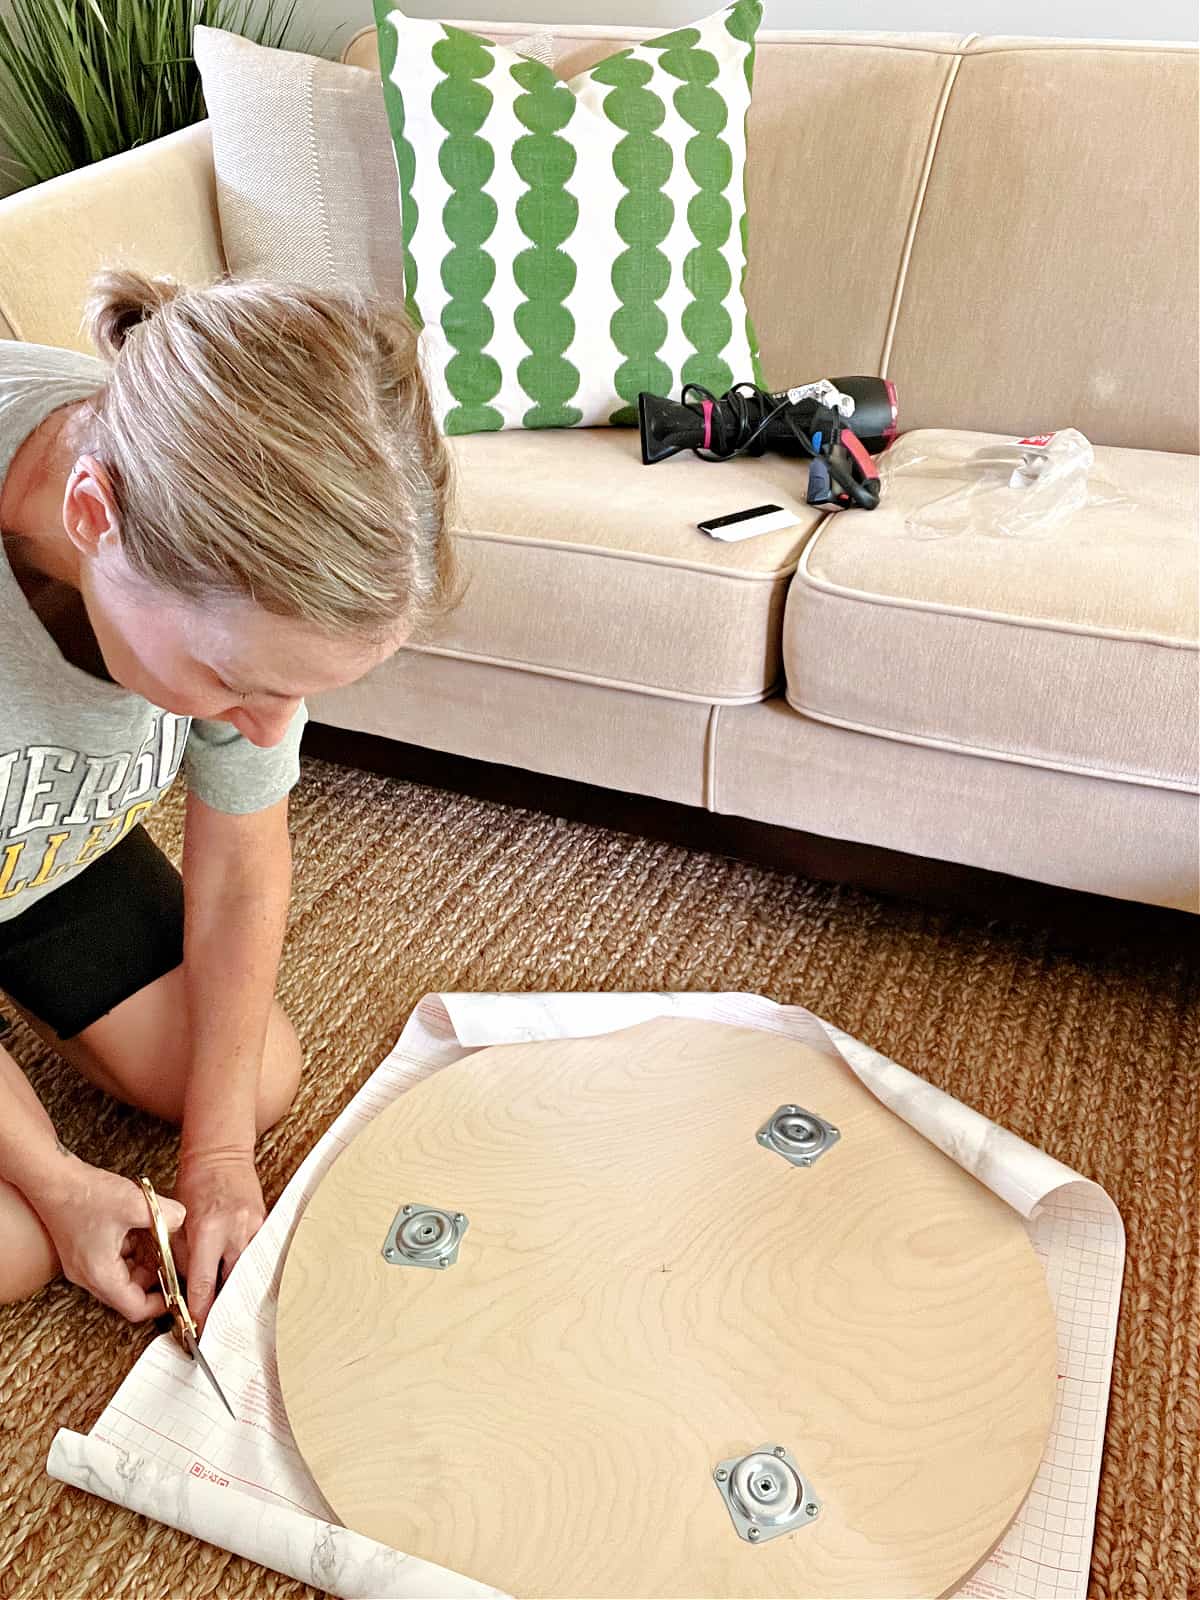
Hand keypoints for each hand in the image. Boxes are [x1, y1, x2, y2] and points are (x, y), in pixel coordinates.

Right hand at [32, 1158, 185, 1321]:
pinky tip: (141, 1229)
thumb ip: (167, 1216)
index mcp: (101, 1274)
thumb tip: (182, 1221)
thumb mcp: (137, 1204)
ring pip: (121, 1275)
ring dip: (143, 1261)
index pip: (134, 1308)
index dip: (160, 1303)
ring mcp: (83, 1264)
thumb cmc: (84, 1194)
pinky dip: (130, 1249)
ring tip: (158, 1240)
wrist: (52, 1179)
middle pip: (128, 1293)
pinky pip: (112, 1260)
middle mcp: (88, 1275)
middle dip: (154, 1278)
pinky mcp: (82, 1251)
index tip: (176, 1292)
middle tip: (170, 1260)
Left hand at [171, 1150, 264, 1330]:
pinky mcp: (266, 1225)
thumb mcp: (180, 1221)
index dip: (200, 1310)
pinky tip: (244, 1284)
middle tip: (215, 1330)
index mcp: (209, 1228)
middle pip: (232, 1283)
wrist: (222, 1155)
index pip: (204, 1282)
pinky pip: (256, 1256)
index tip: (196, 1329)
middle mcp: (236, 1230)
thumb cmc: (195, 1184)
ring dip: (237, 1291)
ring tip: (231, 1313)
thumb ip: (183, 1255)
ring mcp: (256, 1227)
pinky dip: (248, 1271)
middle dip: (222, 1308)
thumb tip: (185, 1287)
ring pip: (247, 1272)